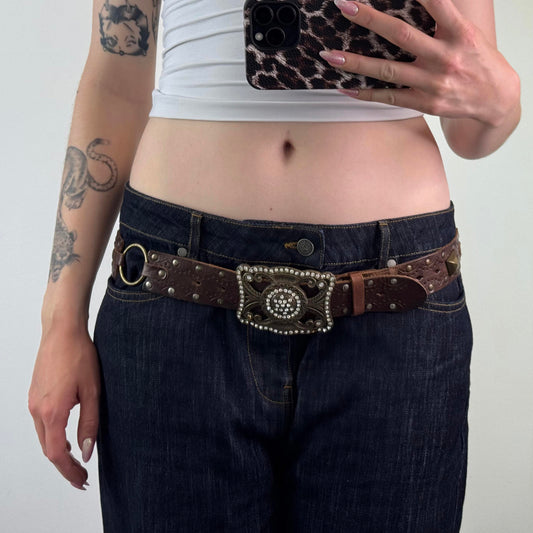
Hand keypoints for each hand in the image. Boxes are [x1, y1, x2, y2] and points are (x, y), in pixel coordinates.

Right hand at [28, 324, 100, 489]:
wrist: (62, 332)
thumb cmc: (79, 356)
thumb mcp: (92, 391)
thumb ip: (90, 423)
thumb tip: (88, 452)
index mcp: (52, 412)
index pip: (57, 454)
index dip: (69, 471)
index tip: (82, 480)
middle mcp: (37, 410)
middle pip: (48, 449)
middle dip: (64, 466)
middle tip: (81, 476)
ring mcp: (33, 402)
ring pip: (43, 437)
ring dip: (58, 452)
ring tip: (77, 460)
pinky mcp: (35, 395)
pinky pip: (41, 424)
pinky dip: (53, 437)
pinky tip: (67, 438)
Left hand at [319, 0, 518, 126]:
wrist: (496, 99)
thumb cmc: (479, 61)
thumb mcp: (469, 33)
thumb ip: (443, 18)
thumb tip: (420, 2)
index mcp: (459, 33)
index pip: (435, 4)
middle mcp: (445, 56)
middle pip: (400, 34)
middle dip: (369, 19)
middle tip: (344, 5)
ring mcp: (432, 82)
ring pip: (387, 69)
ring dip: (355, 62)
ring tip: (330, 55)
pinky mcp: (425, 103)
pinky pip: (389, 97)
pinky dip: (366, 93)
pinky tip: (345, 88)